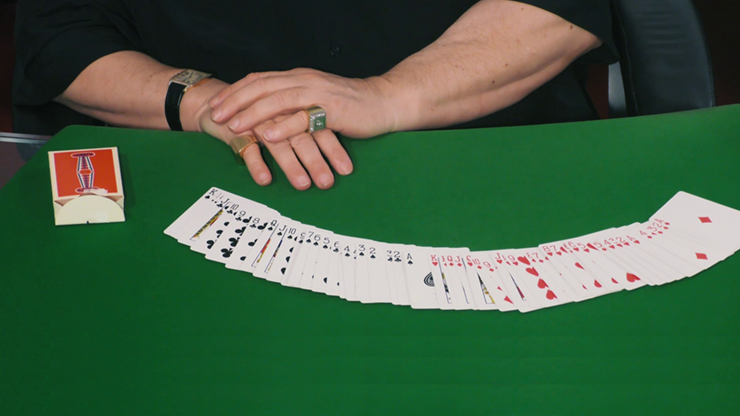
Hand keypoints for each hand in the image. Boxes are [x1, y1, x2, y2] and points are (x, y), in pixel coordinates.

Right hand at [197, 104, 352, 189]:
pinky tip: (265, 179)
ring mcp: (258, 121)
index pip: (320, 129)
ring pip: (278, 144)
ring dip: (291, 165)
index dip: (333, 149)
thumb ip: (307, 133)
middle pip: (302, 137)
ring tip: (303, 184)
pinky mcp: (236, 130)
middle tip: (327, 182)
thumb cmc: (258, 115)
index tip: (347, 170)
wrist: (215, 102)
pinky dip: (256, 163)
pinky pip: (247, 148)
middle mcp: (279, 114)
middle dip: (316, 161)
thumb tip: (334, 158)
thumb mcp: (286, 120)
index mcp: (295, 108)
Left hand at [207, 68, 397, 140]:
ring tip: (233, 125)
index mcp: (299, 77)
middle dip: (235, 101)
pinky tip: (269, 135)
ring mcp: (318, 93)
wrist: (386, 103)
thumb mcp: (317, 100)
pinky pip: (303, 118)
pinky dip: (284, 126)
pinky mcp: (333, 110)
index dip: (235, 91)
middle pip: (262, 86)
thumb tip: (270, 114)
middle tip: (214, 114)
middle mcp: (305, 81)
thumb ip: (295, 103)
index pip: (259, 80)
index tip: (215, 104)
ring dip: (252, 113)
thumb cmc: (352, 106)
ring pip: (278, 100)